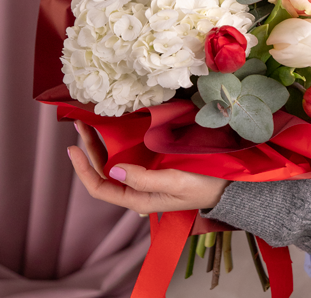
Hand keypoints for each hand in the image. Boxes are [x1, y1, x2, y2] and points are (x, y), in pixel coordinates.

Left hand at [69, 120, 229, 213]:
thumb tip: (113, 169)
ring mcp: (145, 175)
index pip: (100, 187)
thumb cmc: (201, 187)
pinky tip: (117, 126)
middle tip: (79, 124)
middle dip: (90, 148)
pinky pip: (130, 153)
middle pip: (104, 170)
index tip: (73, 148)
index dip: (83, 169)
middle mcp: (136, 187)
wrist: (226, 187)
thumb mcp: (173, 184)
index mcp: (137, 197)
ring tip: (91, 123)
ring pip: (115, 160)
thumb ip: (143, 178)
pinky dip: (120, 139)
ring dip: (102, 143)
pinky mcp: (155, 164)